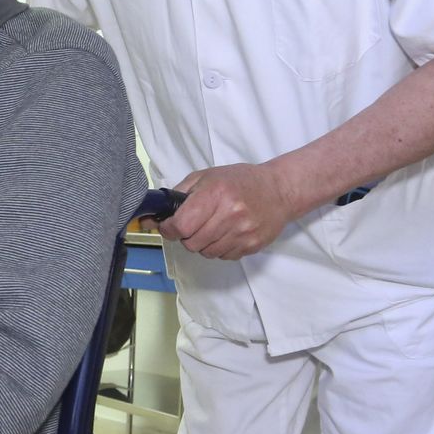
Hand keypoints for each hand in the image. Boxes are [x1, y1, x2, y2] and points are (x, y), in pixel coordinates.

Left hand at [158, 164, 294, 259]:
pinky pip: (223, 256)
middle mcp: (230, 214)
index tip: (169, 226)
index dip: (169, 229)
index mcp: (216, 193)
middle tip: (193, 225)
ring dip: (202, 244)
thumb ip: (180, 194)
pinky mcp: (252, 245)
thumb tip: (153, 216)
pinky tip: (226, 233)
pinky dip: (219, 248)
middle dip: (186, 236)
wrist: (279, 190)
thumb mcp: (207, 177)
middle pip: (191, 242)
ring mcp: (243, 232)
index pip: (181, 224)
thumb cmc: (240, 181)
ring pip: (206, 253)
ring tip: (212, 227)